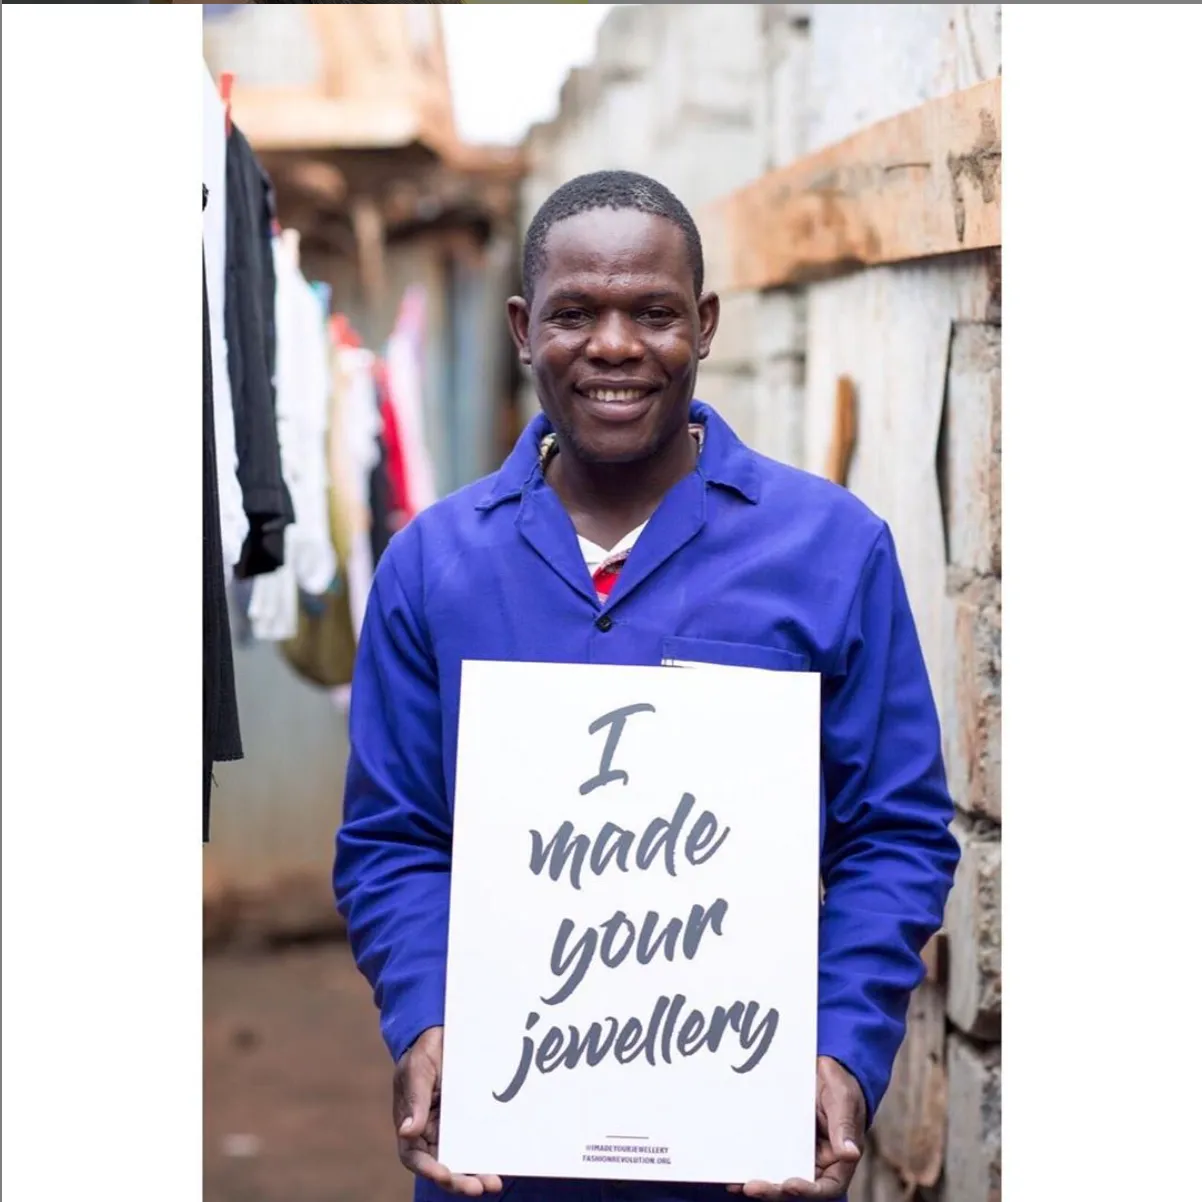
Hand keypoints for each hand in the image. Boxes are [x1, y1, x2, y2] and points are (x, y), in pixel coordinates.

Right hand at [394, 1026, 503, 1196]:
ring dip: (476, 1173)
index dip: (430, 1170)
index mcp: (411, 1125)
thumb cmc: (423, 1052)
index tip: (446, 1175)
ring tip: (494, 1184)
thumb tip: (408, 1132)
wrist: (442, 1034)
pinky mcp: (468, 1119)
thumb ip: (415, 1100)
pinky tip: (502, 1161)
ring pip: (461, 1158)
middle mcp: (430, 1132)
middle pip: (442, 1165)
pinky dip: (487, 1153)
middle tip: (479, 1188)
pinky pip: (477, 1140)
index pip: (415, 1157)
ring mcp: (450, 1128)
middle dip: (459, 1180)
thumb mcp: (417, 1070)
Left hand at [726, 1056, 865, 1198]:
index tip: (790, 1184)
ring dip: (760, 1182)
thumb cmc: (840, 1084)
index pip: (827, 1186)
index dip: (808, 1191)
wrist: (823, 1068)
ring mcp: (797, 1153)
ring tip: (737, 1183)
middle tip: (752, 1187)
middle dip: (774, 1190)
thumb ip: (844, 1126)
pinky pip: (767, 1154)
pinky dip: (753, 1162)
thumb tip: (850, 1153)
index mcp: (839, 1159)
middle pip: (797, 1186)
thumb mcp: (844, 1100)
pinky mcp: (781, 1140)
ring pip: (779, 1174)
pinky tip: (734, 1166)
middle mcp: (817, 1162)